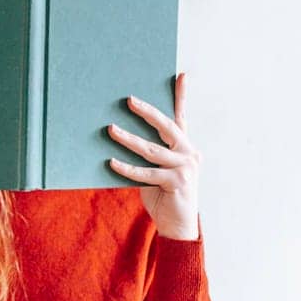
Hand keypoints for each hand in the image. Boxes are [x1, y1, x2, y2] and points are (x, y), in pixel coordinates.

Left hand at [107, 72, 201, 239]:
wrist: (178, 225)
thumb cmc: (164, 194)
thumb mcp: (158, 170)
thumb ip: (150, 154)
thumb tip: (119, 134)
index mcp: (186, 147)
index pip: (181, 118)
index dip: (181, 97)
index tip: (181, 75)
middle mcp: (189, 154)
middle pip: (167, 127)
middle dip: (147, 112)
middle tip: (129, 100)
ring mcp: (185, 168)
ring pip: (152, 150)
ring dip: (128, 139)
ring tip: (110, 129)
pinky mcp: (176, 183)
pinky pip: (146, 173)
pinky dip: (127, 168)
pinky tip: (111, 162)